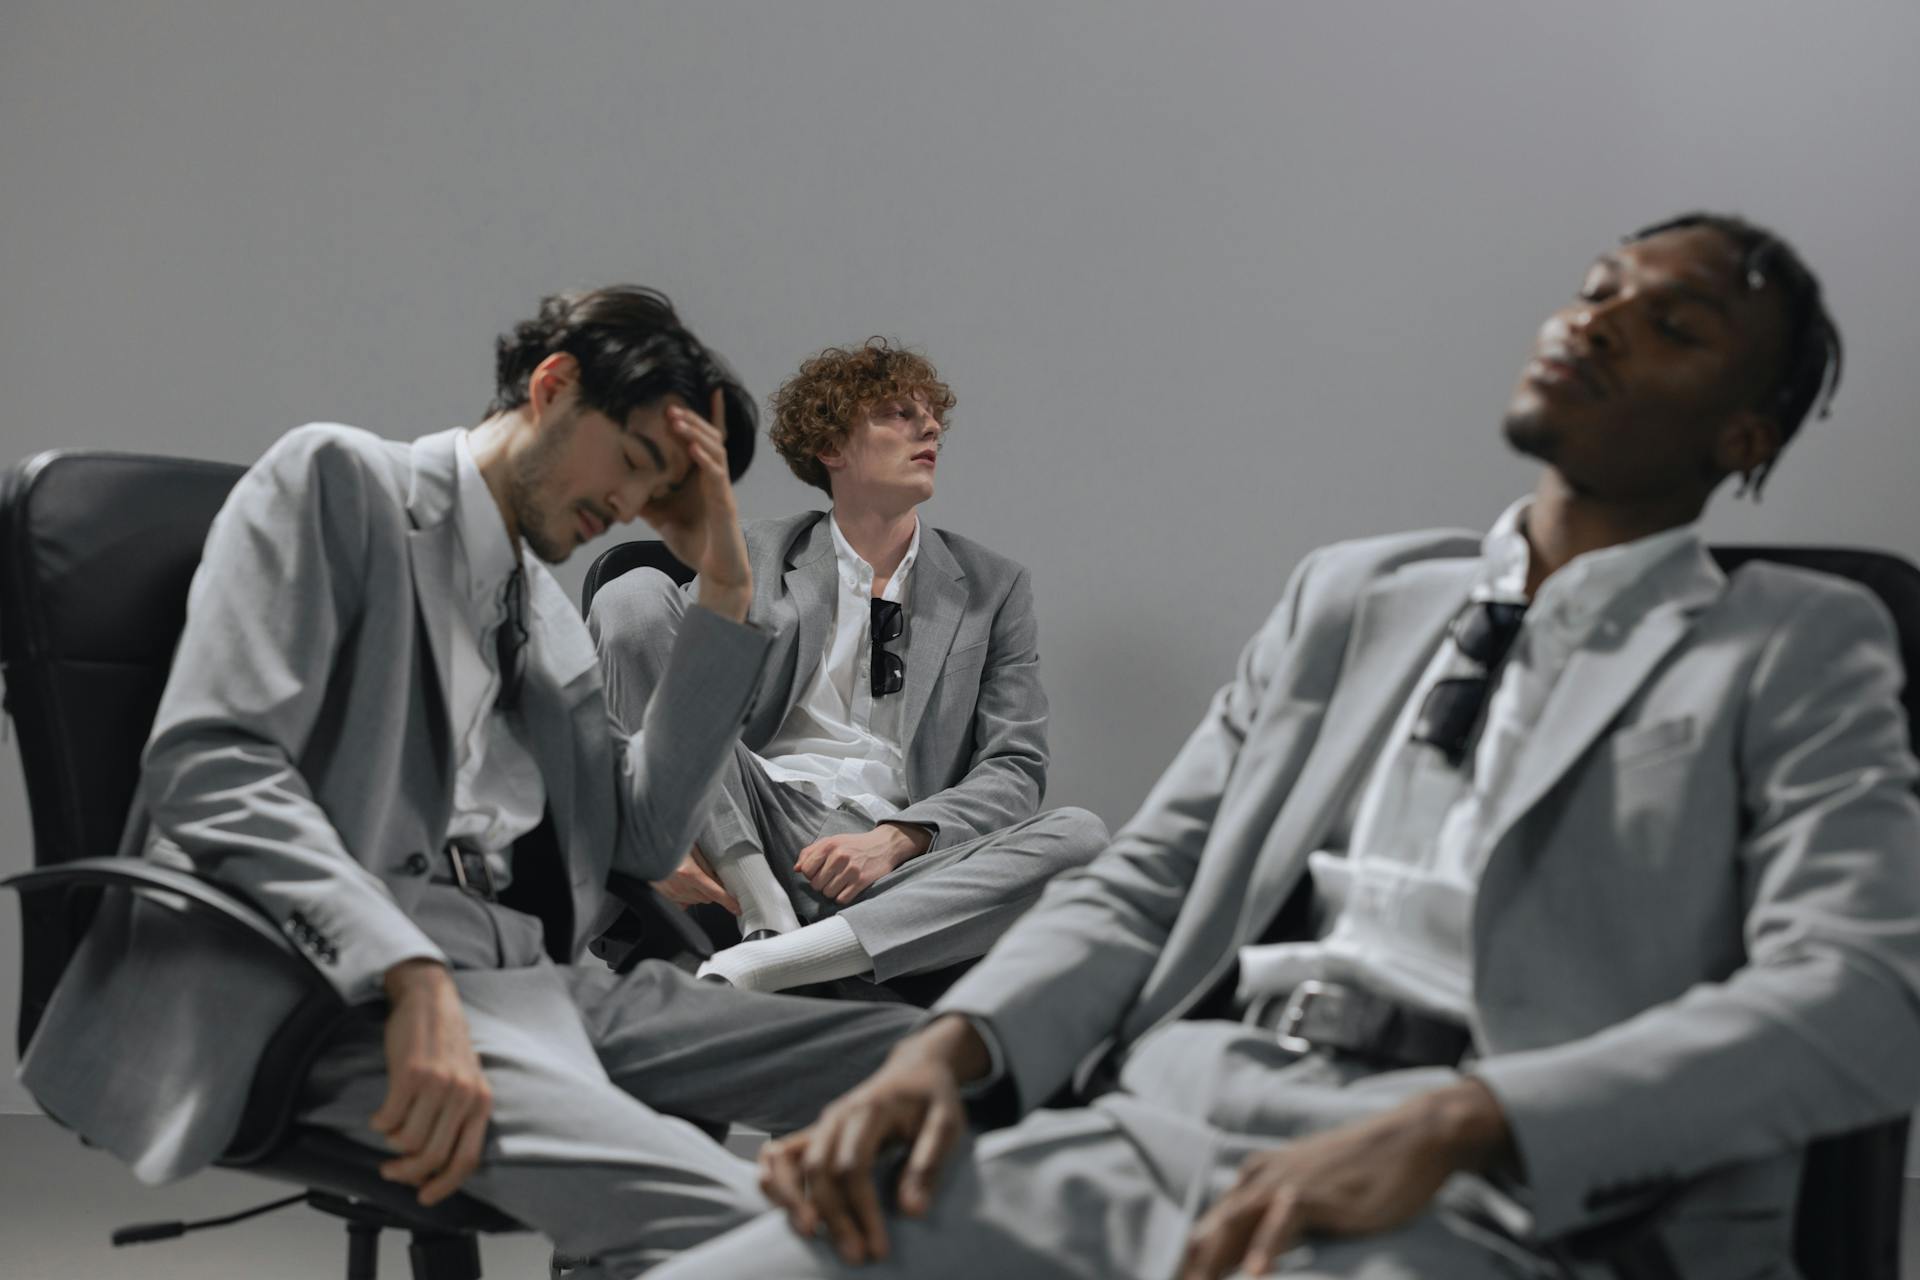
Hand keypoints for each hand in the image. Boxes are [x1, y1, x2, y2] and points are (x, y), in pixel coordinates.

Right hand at [370, 960, 491, 1205]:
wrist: (430, 999)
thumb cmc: (446, 1043)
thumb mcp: (467, 1080)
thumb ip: (460, 1116)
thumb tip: (436, 1162)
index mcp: (481, 1102)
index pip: (466, 1159)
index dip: (443, 1186)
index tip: (424, 1197)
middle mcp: (464, 1096)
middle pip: (432, 1157)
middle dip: (406, 1173)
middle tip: (392, 1170)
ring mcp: (438, 1085)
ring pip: (406, 1142)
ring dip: (391, 1144)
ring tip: (391, 1128)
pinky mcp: (411, 1075)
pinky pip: (388, 1119)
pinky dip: (380, 1123)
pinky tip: (382, 1112)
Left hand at [641, 389, 752, 621]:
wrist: (715, 572)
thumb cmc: (693, 542)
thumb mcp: (661, 518)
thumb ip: (645, 500)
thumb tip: (615, 489)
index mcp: (703, 478)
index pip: (708, 440)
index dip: (710, 415)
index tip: (707, 389)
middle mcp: (715, 479)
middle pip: (710, 438)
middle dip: (692, 420)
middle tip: (670, 405)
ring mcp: (722, 490)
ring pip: (715, 451)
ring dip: (696, 433)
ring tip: (677, 420)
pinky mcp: (725, 505)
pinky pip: (717, 476)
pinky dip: (705, 460)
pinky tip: (693, 448)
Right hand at [651, 843, 739, 912]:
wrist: (645, 846)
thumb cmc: (668, 842)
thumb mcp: (691, 847)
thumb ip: (705, 863)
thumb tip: (718, 876)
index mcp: (689, 873)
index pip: (715, 892)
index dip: (728, 901)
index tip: (738, 908)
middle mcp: (679, 887)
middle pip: (707, 898)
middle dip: (712, 890)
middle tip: (711, 877)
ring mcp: (670, 894)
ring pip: (695, 901)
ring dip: (700, 892)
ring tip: (694, 876)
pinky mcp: (663, 896)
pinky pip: (682, 902)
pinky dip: (687, 896)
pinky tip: (683, 884)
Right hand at [757, 1016, 989, 1263]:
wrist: (915, 1068)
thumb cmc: (934, 1099)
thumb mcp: (947, 1124)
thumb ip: (928, 1164)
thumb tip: (911, 1212)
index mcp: (870, 1110)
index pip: (854, 1165)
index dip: (862, 1209)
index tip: (878, 1247)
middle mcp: (837, 1115)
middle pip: (820, 1169)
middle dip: (833, 1216)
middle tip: (854, 1256)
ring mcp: (822, 1124)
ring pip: (789, 1161)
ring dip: (791, 1199)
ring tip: (808, 1234)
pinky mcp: (816, 1134)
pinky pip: (778, 1155)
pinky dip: (771, 1180)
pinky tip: (780, 1208)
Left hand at [795, 823, 929, 903]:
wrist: (884, 845)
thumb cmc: (855, 844)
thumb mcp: (832, 841)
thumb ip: (810, 852)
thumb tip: (796, 869)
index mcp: (829, 845)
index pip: (806, 869)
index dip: (810, 874)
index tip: (818, 872)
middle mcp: (839, 856)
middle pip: (816, 884)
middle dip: (821, 884)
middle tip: (831, 877)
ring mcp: (851, 870)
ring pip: (828, 893)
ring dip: (832, 891)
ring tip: (840, 882)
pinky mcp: (861, 881)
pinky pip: (842, 899)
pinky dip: (842, 896)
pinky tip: (847, 888)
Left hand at [1177, 1079, 1512, 1279]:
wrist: (1408, 1138)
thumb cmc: (1360, 1173)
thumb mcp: (1307, 1194)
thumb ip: (1274, 1219)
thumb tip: (1245, 1257)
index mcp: (1253, 1180)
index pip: (1208, 1229)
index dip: (1186, 1262)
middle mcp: (1259, 1179)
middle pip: (1209, 1232)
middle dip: (1187, 1267)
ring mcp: (1285, 1184)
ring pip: (1233, 1227)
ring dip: (1211, 1264)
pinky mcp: (1315, 1193)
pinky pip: (1282, 1224)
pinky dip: (1265, 1249)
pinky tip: (1256, 1275)